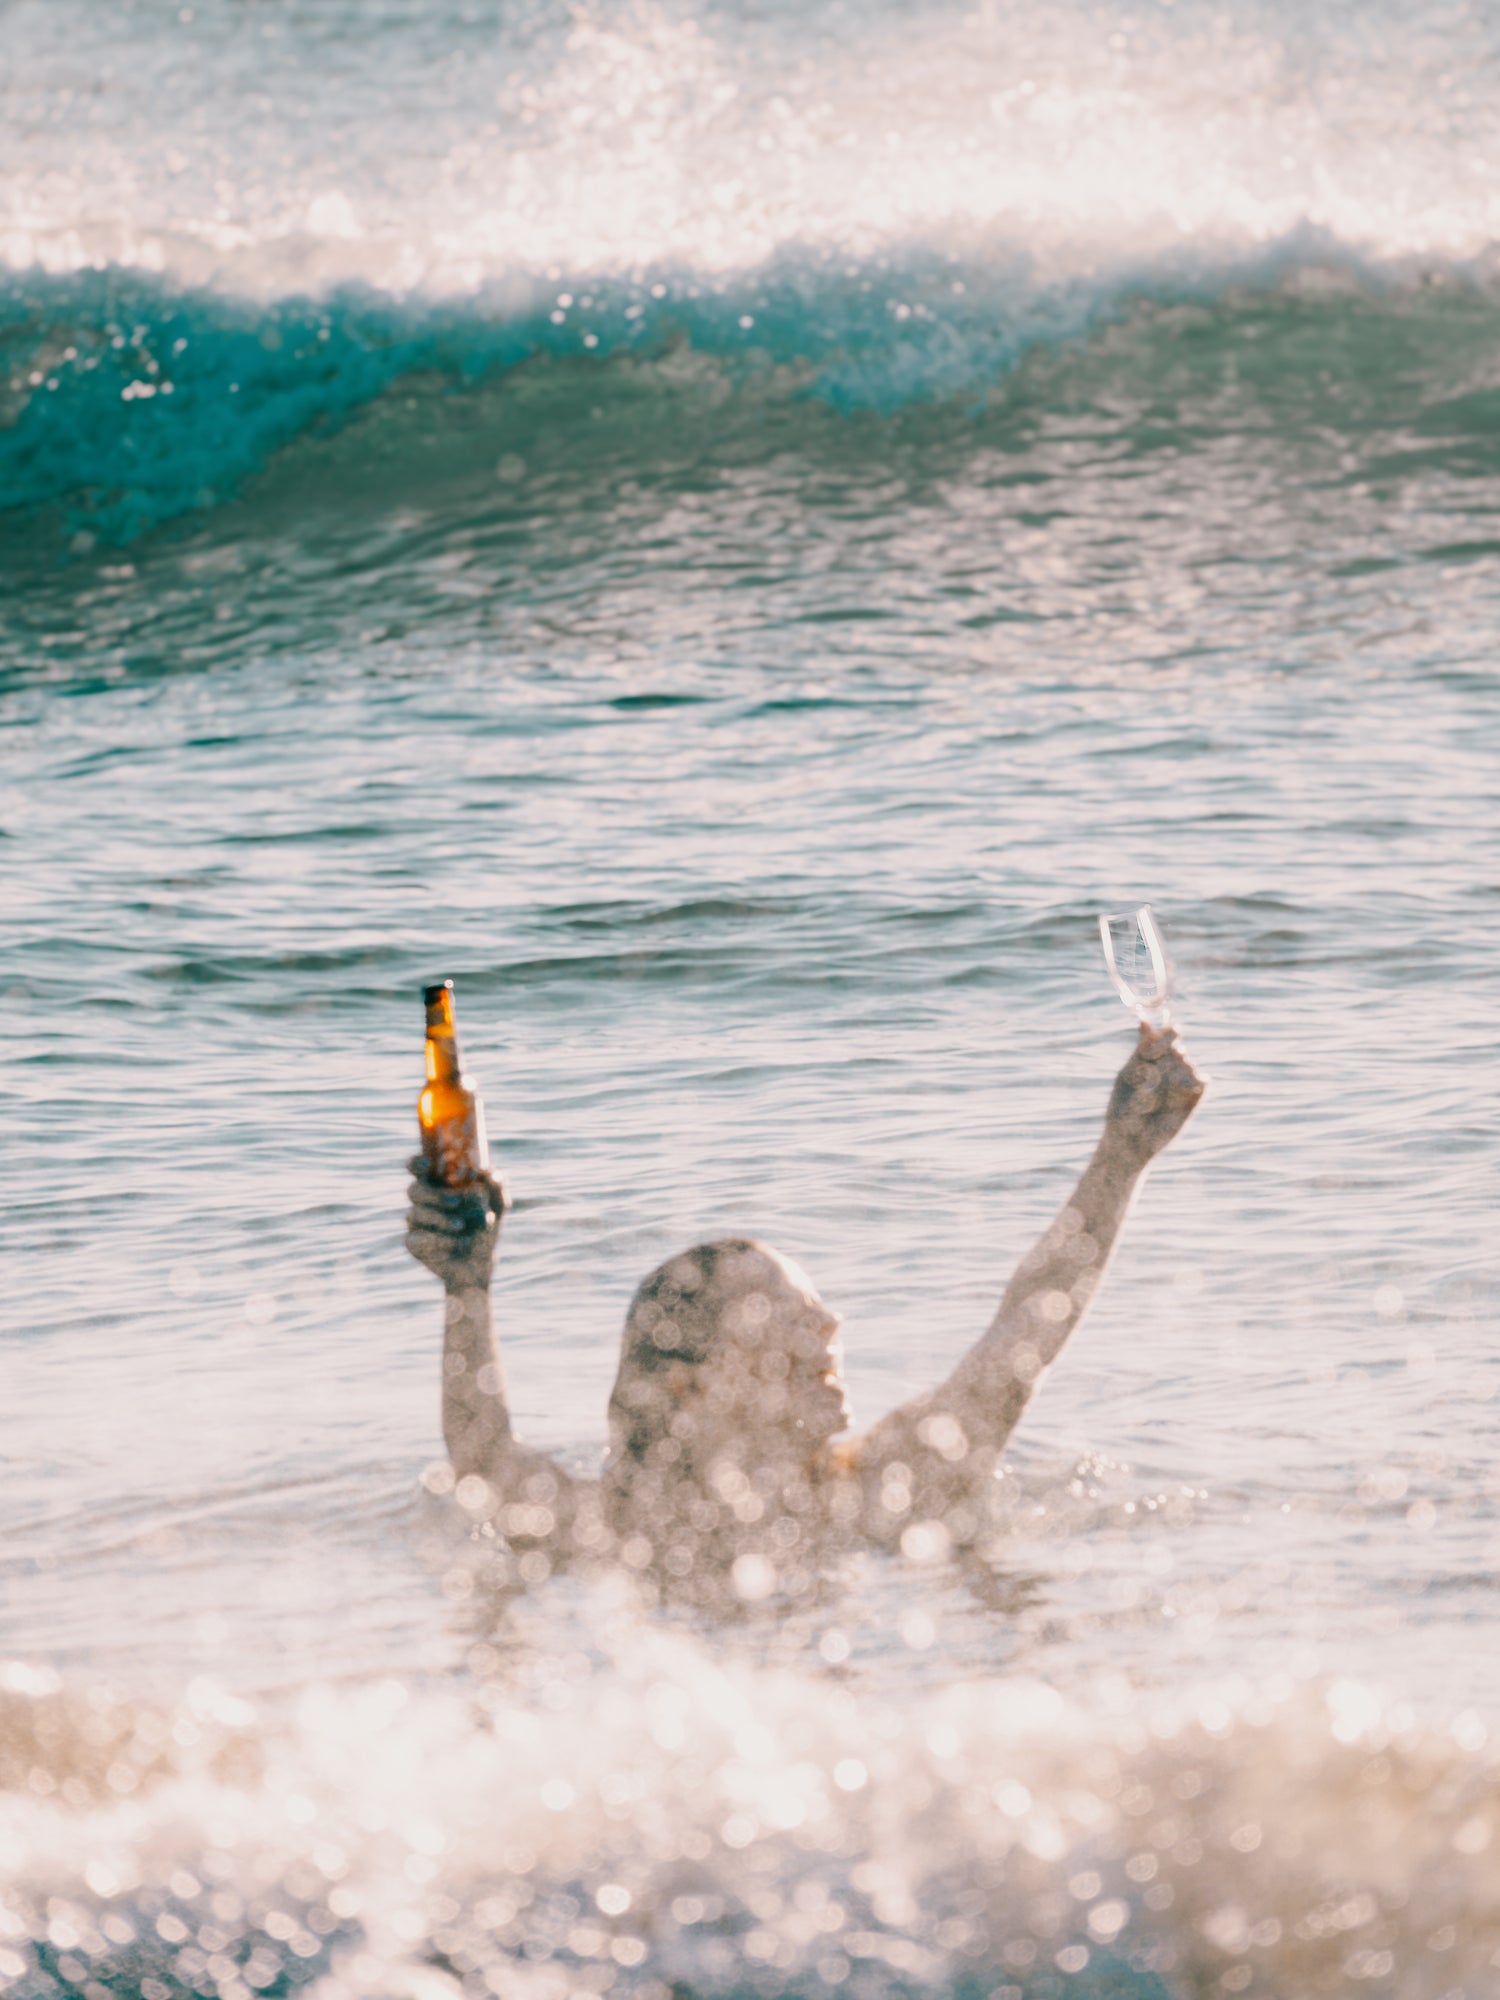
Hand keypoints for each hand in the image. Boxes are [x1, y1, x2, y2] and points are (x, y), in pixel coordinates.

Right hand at [404, 1156, 508, 1291]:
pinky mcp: (413, 1244)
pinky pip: (417, 1239)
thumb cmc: (485, 1226)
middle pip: (413, 1190)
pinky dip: (440, 1241)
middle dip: (434, 1195)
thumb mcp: (497, 1205)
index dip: (417, 1162)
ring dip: (442, 1220)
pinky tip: (458, 1244)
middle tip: (457, 1201)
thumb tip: (488, 1172)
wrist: (481, 1262)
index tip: (428, 1162)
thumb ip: (496, 1186)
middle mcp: (423, 1201)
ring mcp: (416, 1222)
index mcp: (439, 1184)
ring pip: (416, 1214)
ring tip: (462, 1227)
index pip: (419, 1167)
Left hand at [1105, 1025, 1204, 1169]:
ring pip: (1187, 1065)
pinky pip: (1201, 1084)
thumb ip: (1140, 1052)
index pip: (1159, 1038)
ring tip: (1171, 1083)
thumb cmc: (1121, 1113)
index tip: (1169, 1034)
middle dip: (1174, 1051)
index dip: (1164, 1034)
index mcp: (1144, 1060)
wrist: (1131, 1146)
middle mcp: (1163, 1068)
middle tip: (1174, 1055)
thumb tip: (1144, 1020)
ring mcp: (1178, 1083)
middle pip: (1176, 1048)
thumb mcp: (1127, 1080)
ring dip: (1182, 1069)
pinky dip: (1198, 1081)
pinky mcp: (1192, 1099)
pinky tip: (1193, 1084)